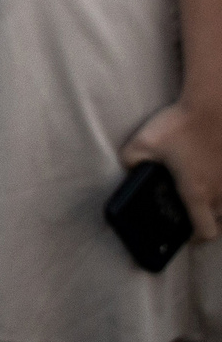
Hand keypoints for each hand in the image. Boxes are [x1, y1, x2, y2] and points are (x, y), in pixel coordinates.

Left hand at [122, 100, 221, 243]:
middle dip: (206, 221)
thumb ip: (130, 161)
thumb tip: (129, 170)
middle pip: (219, 221)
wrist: (214, 103)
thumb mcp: (142, 142)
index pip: (205, 232)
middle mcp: (220, 191)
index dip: (195, 238)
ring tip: (203, 195)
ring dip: (218, 205)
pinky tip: (215, 174)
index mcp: (197, 192)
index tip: (186, 234)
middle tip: (192, 213)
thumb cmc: (180, 124)